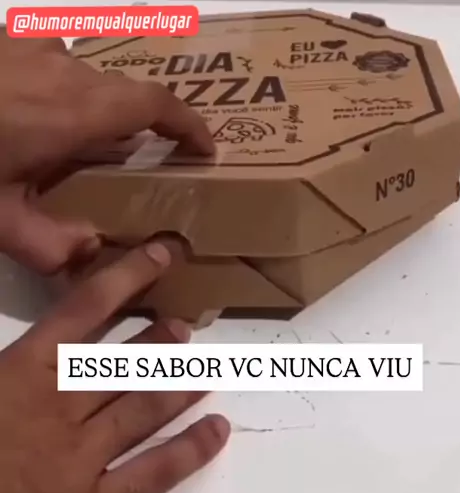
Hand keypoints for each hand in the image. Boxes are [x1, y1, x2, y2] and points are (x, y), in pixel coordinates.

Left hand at [0, 31, 213, 272]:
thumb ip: (50, 246)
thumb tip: (90, 253)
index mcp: (72, 110)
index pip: (154, 104)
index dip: (189, 123)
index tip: (206, 147)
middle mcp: (62, 68)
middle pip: (124, 92)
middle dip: (141, 125)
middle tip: (135, 160)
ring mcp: (29, 45)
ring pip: (87, 77)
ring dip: (96, 109)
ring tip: (77, 143)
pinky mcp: (5, 40)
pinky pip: (52, 60)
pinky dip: (60, 89)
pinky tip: (30, 112)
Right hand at [0, 241, 229, 492]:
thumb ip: (11, 362)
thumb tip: (44, 335)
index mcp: (23, 374)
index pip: (85, 309)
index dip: (127, 277)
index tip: (161, 256)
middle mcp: (61, 407)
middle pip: (124, 362)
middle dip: (158, 343)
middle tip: (185, 328)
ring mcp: (83, 457)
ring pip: (145, 409)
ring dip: (180, 384)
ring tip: (205, 369)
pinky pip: (153, 474)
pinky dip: (191, 451)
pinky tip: (216, 431)